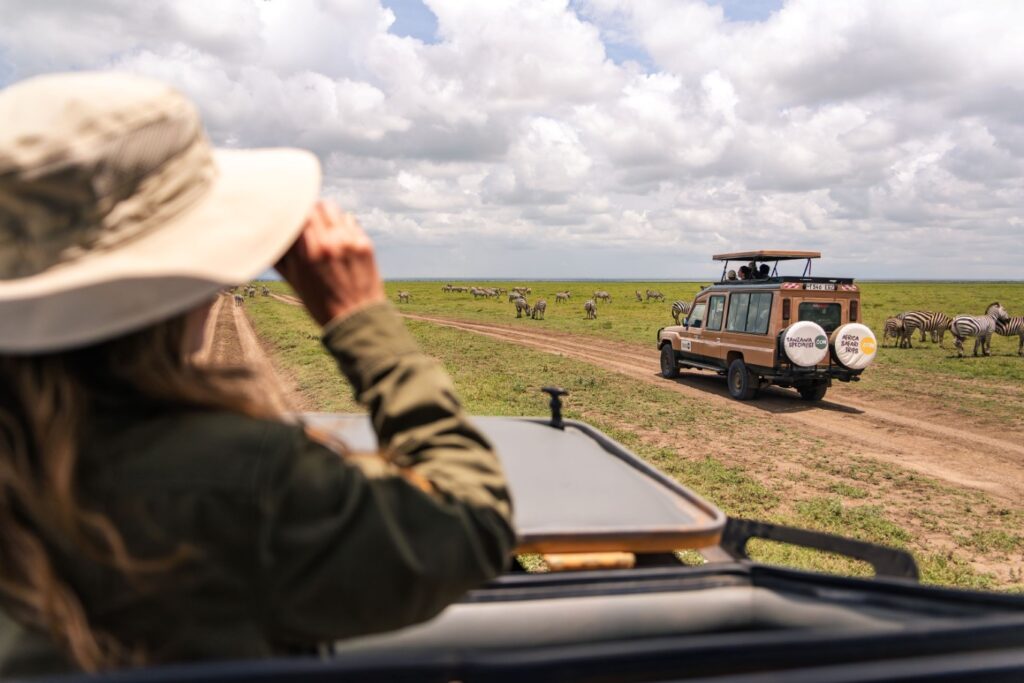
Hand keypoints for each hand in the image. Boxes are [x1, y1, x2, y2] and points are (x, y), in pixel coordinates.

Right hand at [275, 200, 385, 325]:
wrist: (356, 319)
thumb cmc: (320, 303)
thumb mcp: (293, 280)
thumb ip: (280, 255)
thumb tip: (268, 236)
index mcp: (307, 252)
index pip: (296, 215)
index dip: (291, 214)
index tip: (288, 217)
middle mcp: (329, 242)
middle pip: (313, 206)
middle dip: (307, 211)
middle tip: (304, 220)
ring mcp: (349, 241)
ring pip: (332, 208)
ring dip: (324, 213)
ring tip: (321, 225)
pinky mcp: (365, 244)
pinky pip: (349, 221)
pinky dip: (341, 225)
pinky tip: (338, 238)